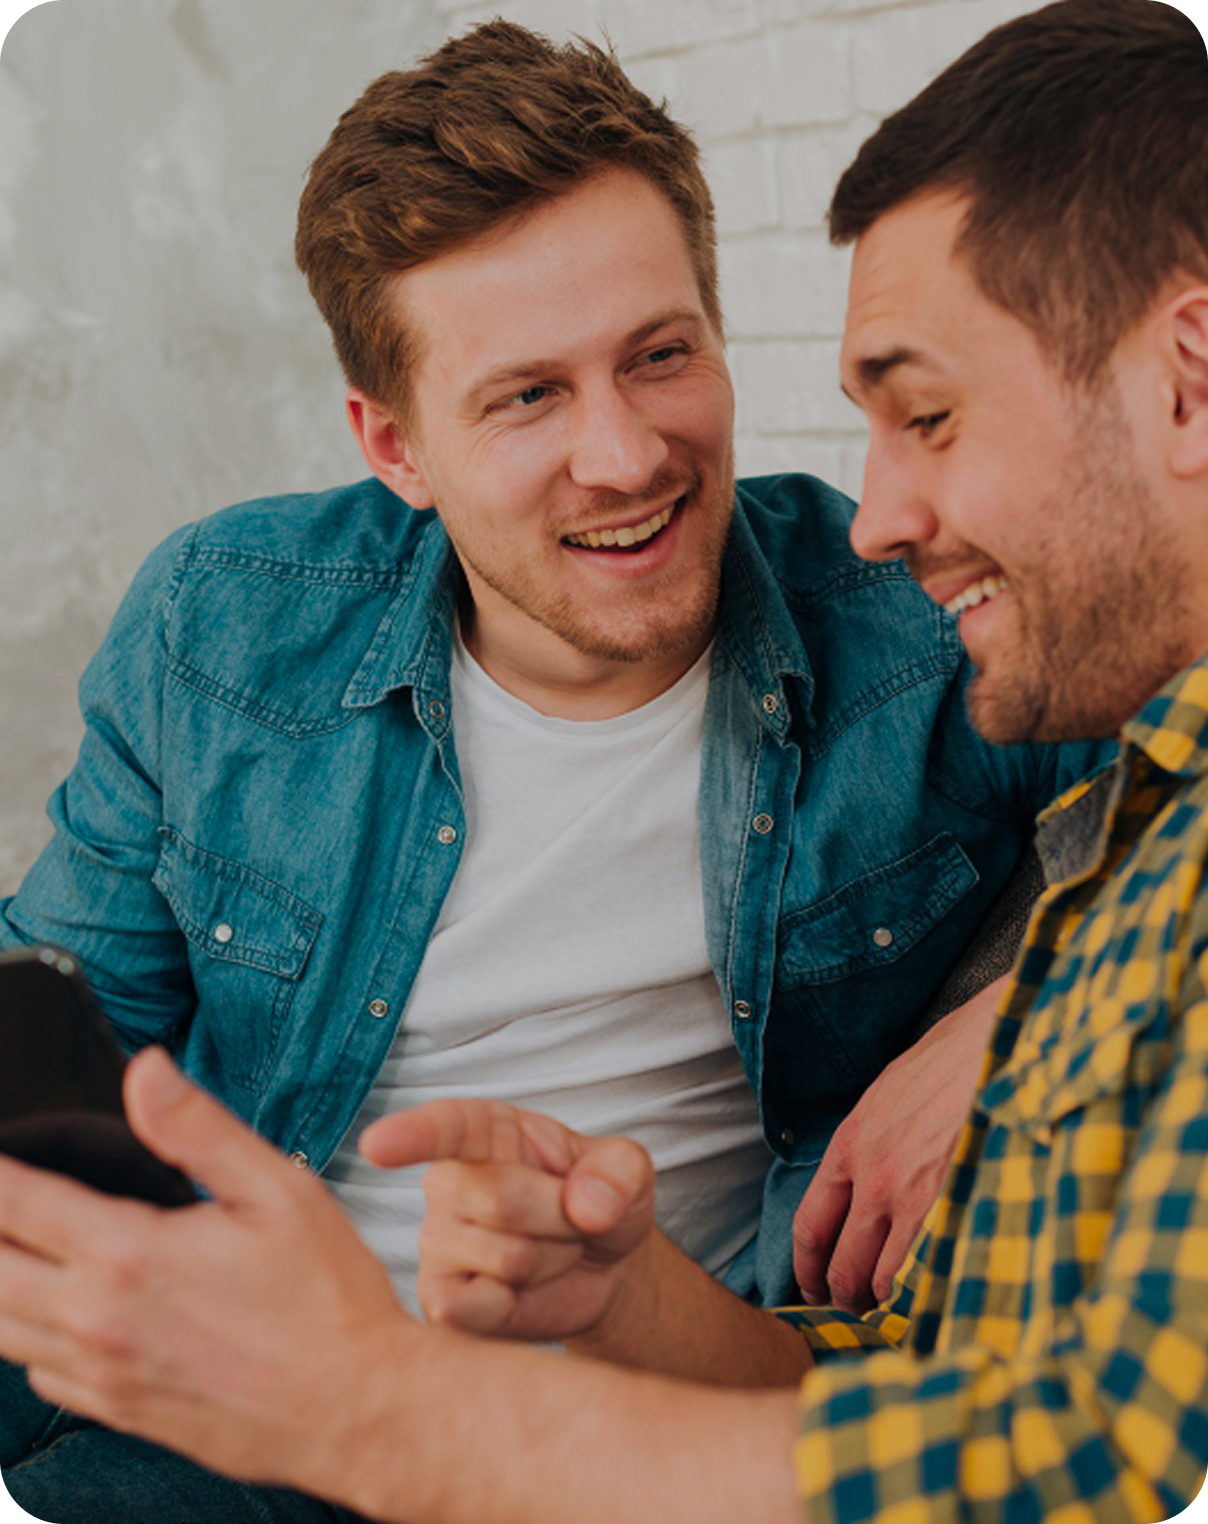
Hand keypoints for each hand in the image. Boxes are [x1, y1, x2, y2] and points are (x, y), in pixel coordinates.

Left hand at [0, 1048, 414, 1494]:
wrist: (355, 1408)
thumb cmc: (327, 1299)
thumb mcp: (277, 1190)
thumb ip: (198, 1128)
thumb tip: (145, 1071)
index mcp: (130, 1254)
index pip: (16, 1201)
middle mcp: (97, 1319)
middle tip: (2, 1198)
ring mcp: (101, 1373)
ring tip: (14, 1244)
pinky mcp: (116, 1410)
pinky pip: (36, 1374)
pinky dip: (25, 1335)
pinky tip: (52, 1310)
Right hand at [360, 1099, 655, 1341]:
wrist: (602, 1266)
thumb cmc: (601, 1200)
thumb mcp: (628, 1169)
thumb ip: (619, 1170)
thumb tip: (588, 1204)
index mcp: (484, 1131)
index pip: (443, 1128)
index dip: (410, 1136)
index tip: (377, 1145)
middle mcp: (447, 1182)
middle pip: (500, 1198)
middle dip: (560, 1216)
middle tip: (570, 1218)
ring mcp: (438, 1243)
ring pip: (505, 1257)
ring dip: (551, 1260)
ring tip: (550, 1250)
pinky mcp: (440, 1301)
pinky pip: (469, 1309)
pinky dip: (510, 1305)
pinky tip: (518, 1292)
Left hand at [792, 976, 1005, 1310]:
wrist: (992, 1045)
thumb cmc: (944, 1065)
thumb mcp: (885, 1099)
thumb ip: (868, 1146)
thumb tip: (861, 1186)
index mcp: (848, 1146)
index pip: (809, 1225)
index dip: (806, 1268)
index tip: (811, 1289)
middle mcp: (870, 1176)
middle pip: (840, 1262)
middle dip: (841, 1296)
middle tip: (851, 1313)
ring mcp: (910, 1195)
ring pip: (880, 1276)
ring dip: (880, 1302)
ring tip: (890, 1314)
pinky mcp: (952, 1204)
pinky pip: (925, 1269)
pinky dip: (921, 1293)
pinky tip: (927, 1302)